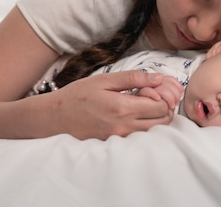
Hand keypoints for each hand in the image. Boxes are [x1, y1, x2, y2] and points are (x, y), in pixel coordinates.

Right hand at [55, 70, 175, 139]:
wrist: (56, 116)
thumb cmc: (78, 95)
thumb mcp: (105, 80)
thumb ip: (134, 78)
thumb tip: (159, 78)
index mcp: (123, 108)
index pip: (161, 107)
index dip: (164, 95)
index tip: (154, 88)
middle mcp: (125, 126)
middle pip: (162, 121)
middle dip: (163, 107)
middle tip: (151, 95)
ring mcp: (121, 137)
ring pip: (154, 131)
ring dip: (155, 117)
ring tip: (141, 103)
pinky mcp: (116, 143)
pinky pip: (140, 136)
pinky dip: (144, 125)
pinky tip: (132, 113)